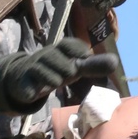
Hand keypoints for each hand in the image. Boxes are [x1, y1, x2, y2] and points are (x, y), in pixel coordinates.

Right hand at [0, 38, 117, 113]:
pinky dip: (30, 90)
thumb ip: (93, 66)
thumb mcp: (74, 67)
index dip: (76, 49)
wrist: (23, 76)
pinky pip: (25, 86)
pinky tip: (34, 94)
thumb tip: (115, 61)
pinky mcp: (23, 84)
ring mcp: (32, 69)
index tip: (84, 56)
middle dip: (63, 65)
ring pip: (40, 70)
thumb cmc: (55, 69)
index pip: (67, 44)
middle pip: (53, 56)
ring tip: (57, 83)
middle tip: (71, 74)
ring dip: (50, 77)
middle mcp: (45, 57)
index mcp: (59, 51)